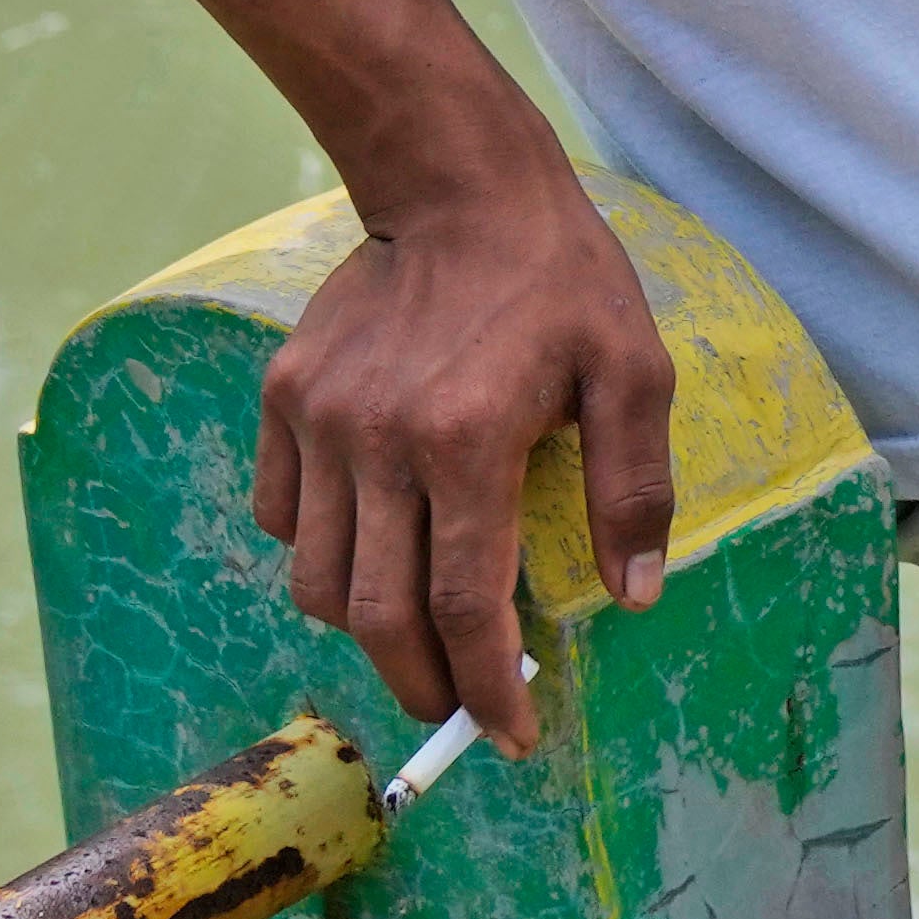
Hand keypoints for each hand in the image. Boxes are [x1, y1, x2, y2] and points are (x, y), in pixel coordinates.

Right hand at [252, 131, 682, 753]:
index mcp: (469, 441)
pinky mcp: (283, 398)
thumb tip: (635, 595)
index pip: (464, 605)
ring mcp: (320, 421)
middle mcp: (380, 441)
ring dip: (367, 629)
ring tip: (418, 636)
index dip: (487, 687)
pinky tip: (373, 547)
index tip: (511, 735)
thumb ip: (634, 487)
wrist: (458, 184)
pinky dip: (321, 553)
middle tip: (458, 709)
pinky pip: (284, 516)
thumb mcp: (633, 370)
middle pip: (378, 614)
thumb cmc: (559, 278)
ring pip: (318, 578)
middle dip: (421, 684)